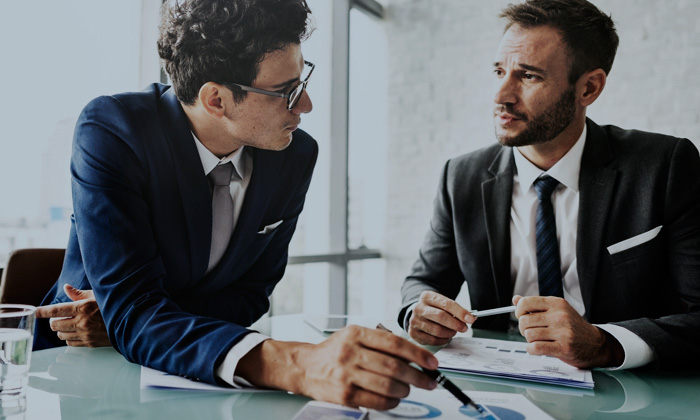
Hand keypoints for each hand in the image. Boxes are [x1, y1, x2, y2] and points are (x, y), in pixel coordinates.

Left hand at [34, 284, 110, 347]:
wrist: (131, 322)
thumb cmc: (114, 306)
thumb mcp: (98, 295)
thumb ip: (79, 294)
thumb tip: (66, 288)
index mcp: (82, 307)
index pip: (55, 310)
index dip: (42, 311)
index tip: (36, 311)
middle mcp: (82, 322)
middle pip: (55, 325)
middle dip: (55, 320)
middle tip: (61, 317)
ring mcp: (85, 334)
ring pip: (61, 335)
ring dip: (61, 330)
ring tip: (69, 324)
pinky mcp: (90, 343)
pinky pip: (70, 343)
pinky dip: (69, 338)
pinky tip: (75, 332)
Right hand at [237, 326, 438, 409]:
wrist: (304, 367)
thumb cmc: (334, 352)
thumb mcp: (354, 336)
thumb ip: (380, 342)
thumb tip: (414, 356)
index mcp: (356, 334)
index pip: (394, 343)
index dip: (418, 354)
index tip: (432, 363)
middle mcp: (350, 353)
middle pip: (394, 367)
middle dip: (417, 376)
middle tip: (429, 381)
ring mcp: (346, 375)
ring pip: (387, 386)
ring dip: (405, 390)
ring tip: (408, 389)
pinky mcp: (344, 395)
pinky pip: (377, 402)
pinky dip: (392, 402)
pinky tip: (394, 398)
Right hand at [408, 291, 476, 345]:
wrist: (419, 314)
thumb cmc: (434, 309)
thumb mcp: (443, 304)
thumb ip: (455, 310)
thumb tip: (470, 318)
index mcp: (427, 297)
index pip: (446, 304)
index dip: (460, 312)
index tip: (471, 319)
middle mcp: (418, 308)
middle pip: (441, 317)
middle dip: (456, 324)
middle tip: (464, 328)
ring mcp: (414, 321)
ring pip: (437, 330)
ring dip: (450, 333)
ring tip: (453, 331)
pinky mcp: (413, 333)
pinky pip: (432, 340)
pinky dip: (443, 340)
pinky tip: (446, 336)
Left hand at [513, 295, 622, 367]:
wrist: (596, 344)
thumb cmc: (573, 327)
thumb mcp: (557, 310)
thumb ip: (536, 305)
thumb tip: (515, 299)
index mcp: (557, 303)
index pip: (526, 303)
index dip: (519, 311)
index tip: (522, 316)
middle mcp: (559, 316)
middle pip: (524, 321)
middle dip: (524, 328)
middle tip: (532, 331)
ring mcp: (562, 332)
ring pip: (529, 335)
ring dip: (529, 340)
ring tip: (539, 340)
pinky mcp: (563, 348)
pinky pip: (535, 348)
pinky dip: (532, 349)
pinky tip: (537, 348)